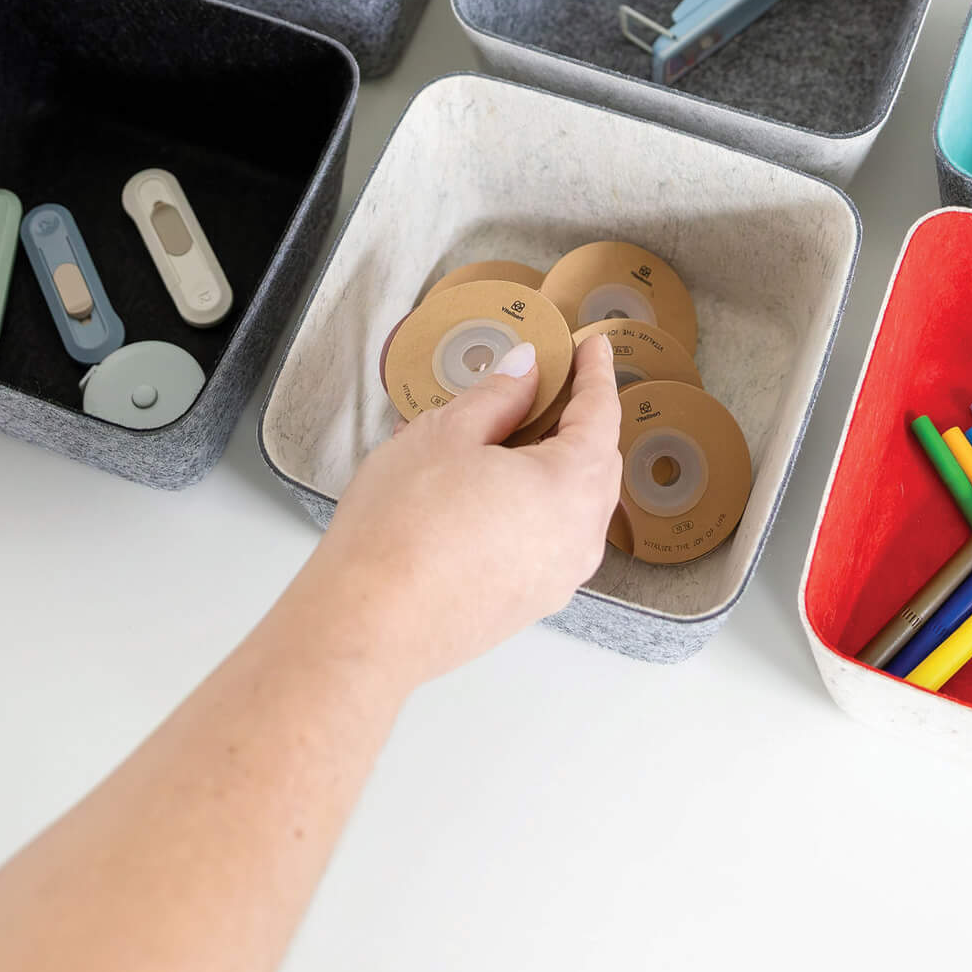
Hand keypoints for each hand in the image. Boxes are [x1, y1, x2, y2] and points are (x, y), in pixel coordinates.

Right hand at [299, 333, 624, 687]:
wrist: (370, 623)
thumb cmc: (403, 526)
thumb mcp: (447, 434)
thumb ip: (498, 396)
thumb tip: (526, 370)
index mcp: (571, 487)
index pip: (601, 416)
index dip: (597, 375)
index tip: (594, 348)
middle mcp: (579, 539)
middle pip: (597, 465)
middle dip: (579, 422)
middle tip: (552, 386)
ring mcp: (557, 579)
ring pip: (573, 507)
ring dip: (554, 467)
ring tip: (508, 438)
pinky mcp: (527, 604)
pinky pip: (547, 540)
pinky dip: (533, 506)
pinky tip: (487, 491)